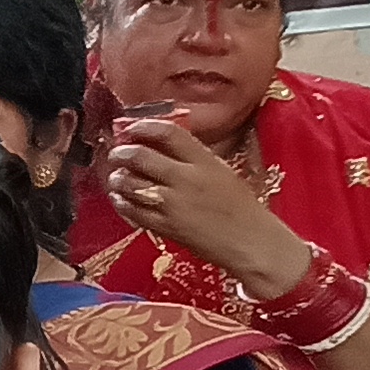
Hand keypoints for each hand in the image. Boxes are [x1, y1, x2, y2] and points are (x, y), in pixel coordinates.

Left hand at [100, 113, 311, 295]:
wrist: (252, 243)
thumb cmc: (241, 208)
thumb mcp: (222, 172)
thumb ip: (194, 158)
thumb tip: (161, 144)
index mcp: (205, 162)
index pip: (168, 133)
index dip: (144, 126)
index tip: (132, 127)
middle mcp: (187, 179)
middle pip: (141, 156)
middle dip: (121, 152)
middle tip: (117, 154)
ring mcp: (174, 204)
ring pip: (131, 183)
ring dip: (118, 177)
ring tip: (117, 176)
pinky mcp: (166, 227)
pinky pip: (133, 210)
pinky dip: (121, 202)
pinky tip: (121, 198)